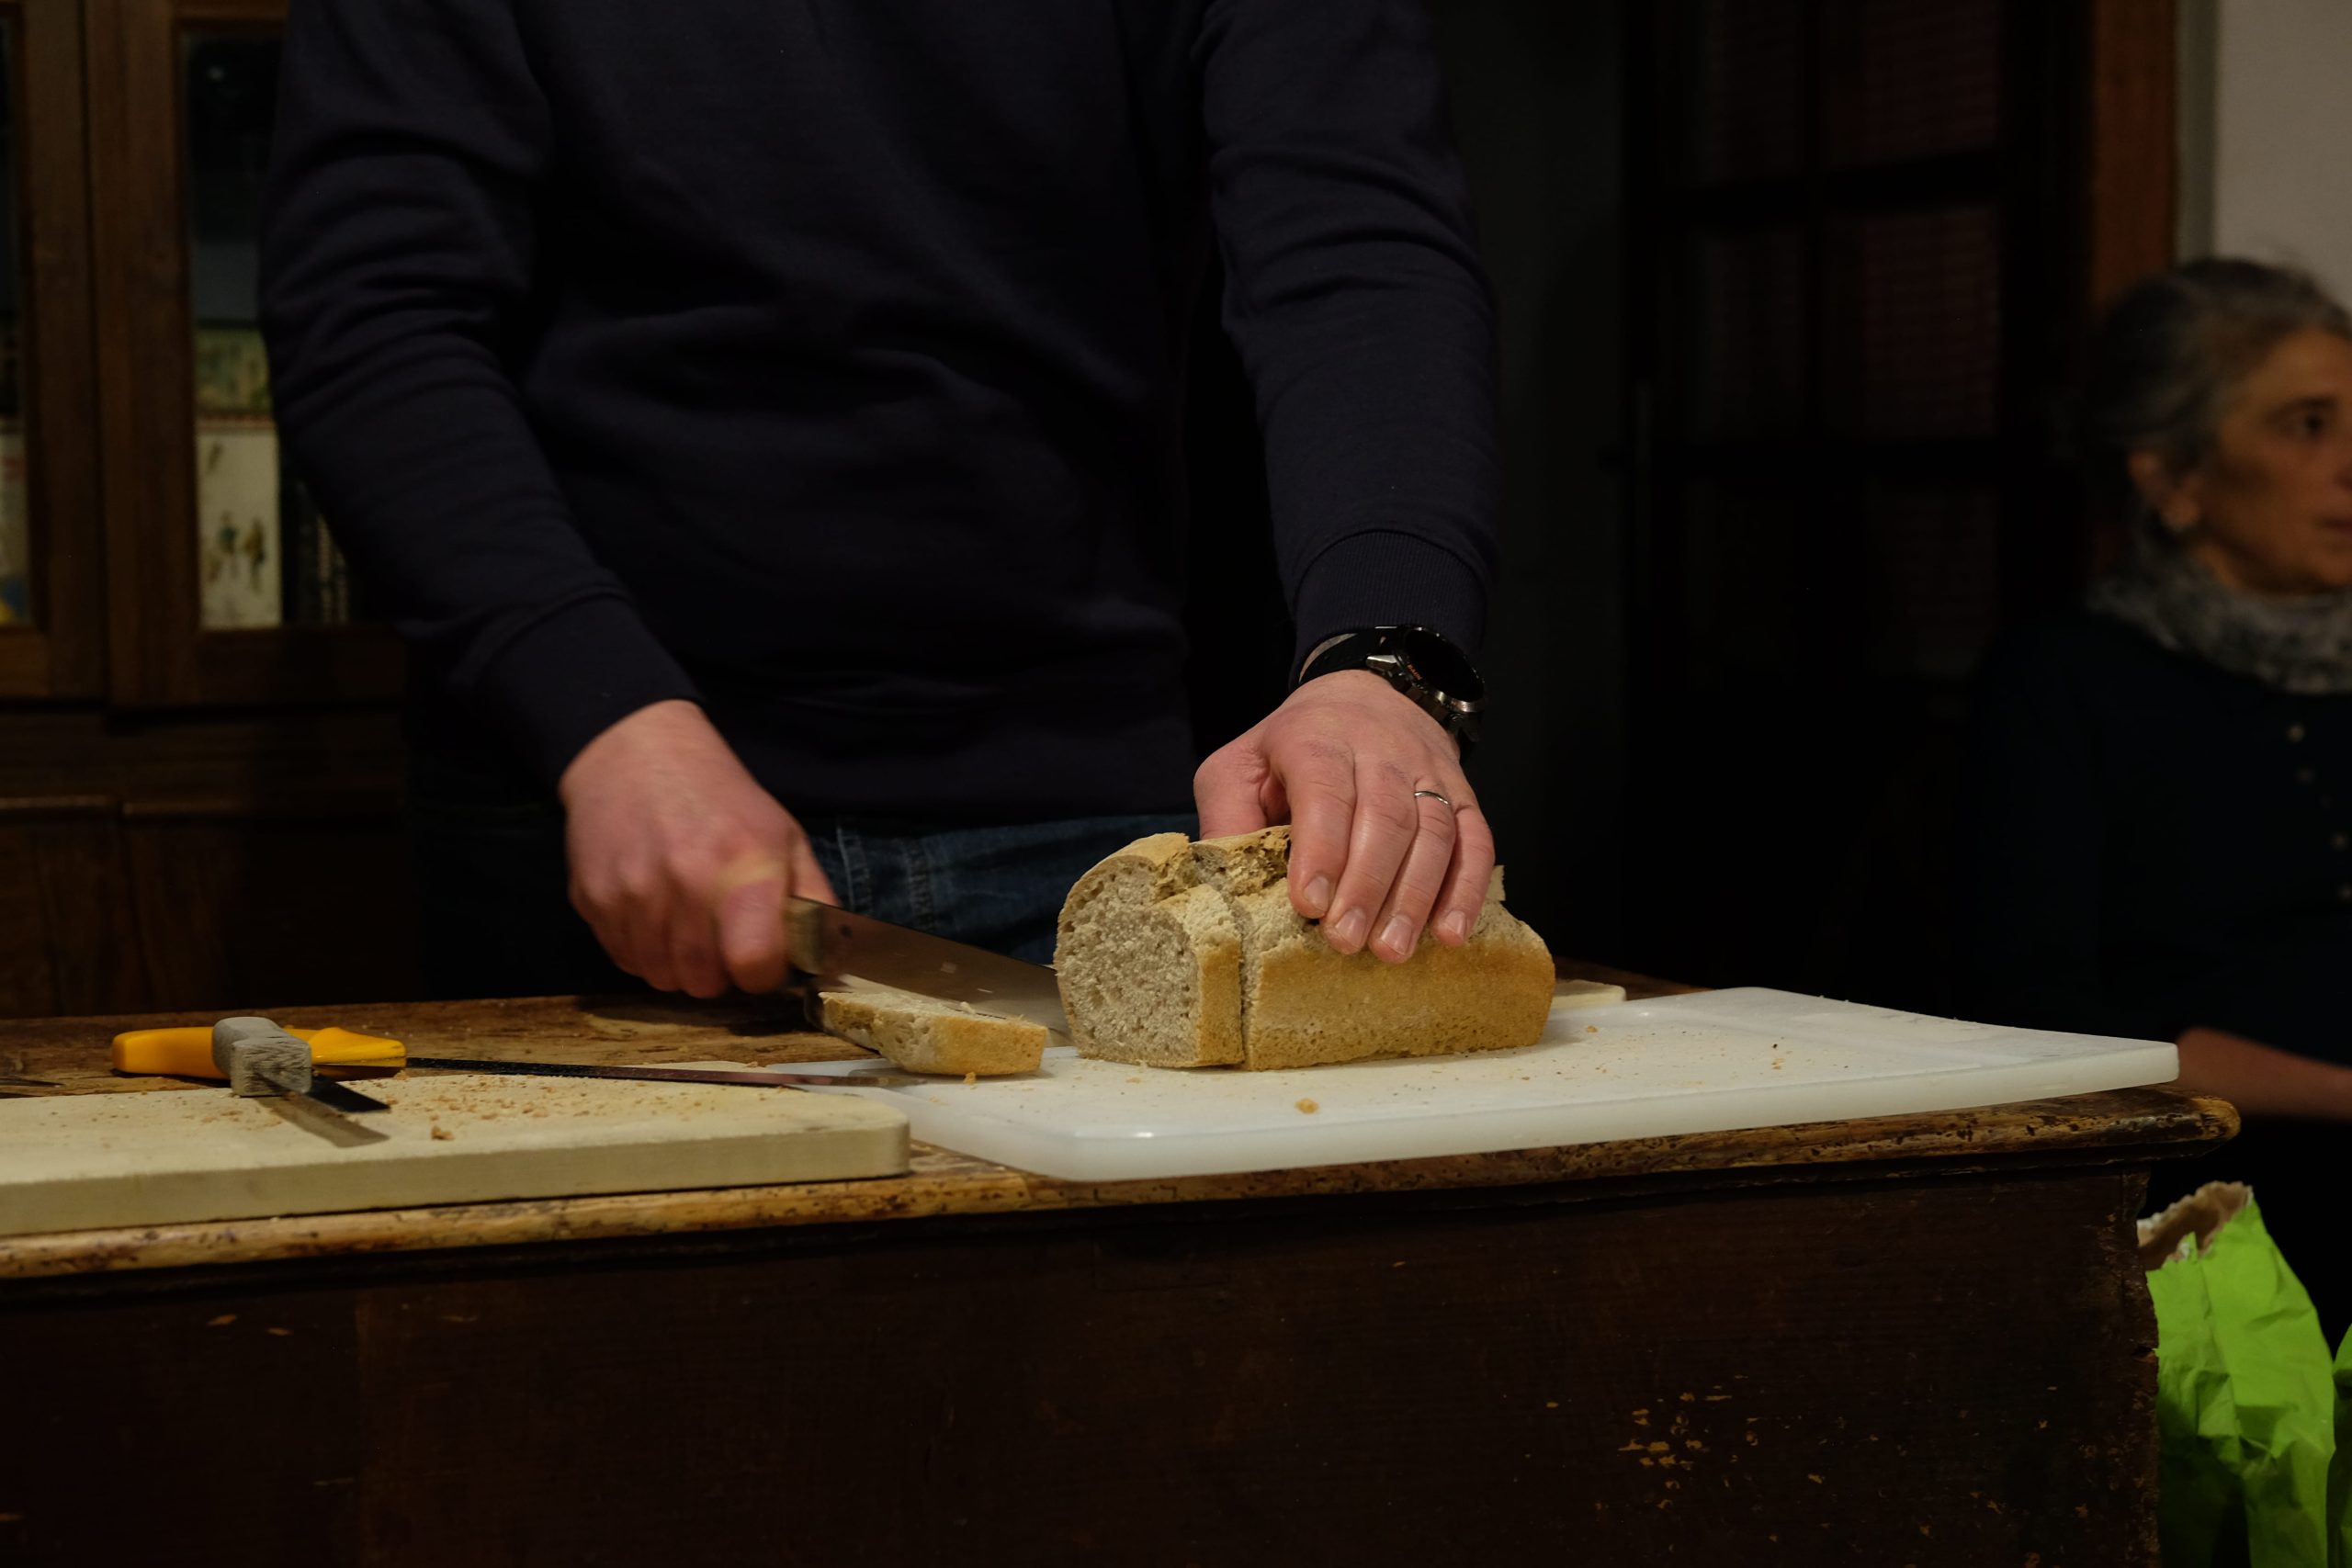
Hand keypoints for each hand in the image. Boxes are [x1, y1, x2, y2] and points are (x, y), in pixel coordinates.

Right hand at [557, 699, 837, 996]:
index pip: (754, 964)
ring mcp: (633, 893)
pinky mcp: (592, 899)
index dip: (763, 973)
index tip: (762, 957)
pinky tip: (653, 915)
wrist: (636, 754)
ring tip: (687, 927)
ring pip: (661, 977)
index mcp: (745, 867)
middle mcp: (686, 883)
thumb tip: (831, 960)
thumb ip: (812, 899)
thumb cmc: (722, 800)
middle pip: (703, 982)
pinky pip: (623, 959)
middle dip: (719, 973)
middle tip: (721, 940)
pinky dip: (642, 951)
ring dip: (679, 965)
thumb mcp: (785, 836)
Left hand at [1194, 669, 1492, 962]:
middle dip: (1367, 885)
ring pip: (1433, 831)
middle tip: (1346, 941)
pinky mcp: (1462, 793)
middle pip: (1384, 816)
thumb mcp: (1240, 766)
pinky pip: (1476, 839)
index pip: (1325, 791)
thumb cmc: (1291, 748)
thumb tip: (1226, 884)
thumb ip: (1228, 816)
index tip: (1309, 904)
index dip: (1321, 848)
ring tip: (1393, 949)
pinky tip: (1452, 933)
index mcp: (1317, 739)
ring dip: (1416, 895)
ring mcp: (1428, 771)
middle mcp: (1380, 750)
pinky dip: (1468, 889)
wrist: (1362, 696)